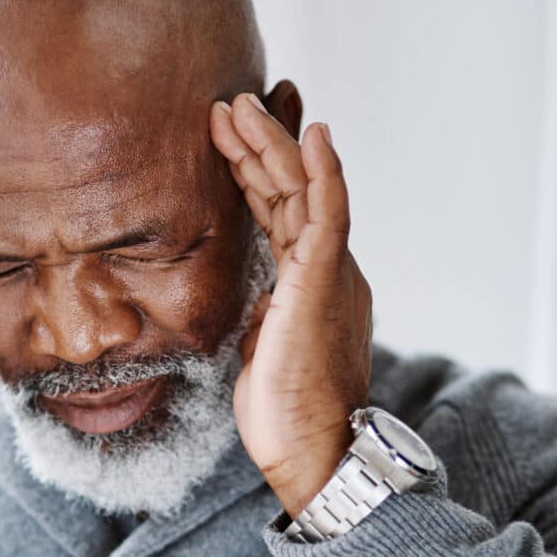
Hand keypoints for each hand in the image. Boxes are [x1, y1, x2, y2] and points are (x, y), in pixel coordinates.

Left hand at [209, 94, 372, 517]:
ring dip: (272, 144)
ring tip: (240, 105)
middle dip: (258, 146)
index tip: (226, 138)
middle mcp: (326, 269)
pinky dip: (322, 171)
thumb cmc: (286, 415)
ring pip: (304, 190)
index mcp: (309, 284)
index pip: (279, 214)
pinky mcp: (326, 282)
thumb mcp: (261, 350)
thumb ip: (262, 316)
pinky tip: (311, 133)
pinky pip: (328, 213)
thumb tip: (253, 304)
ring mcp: (330, 272)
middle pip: (290, 191)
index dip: (254, 175)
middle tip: (227, 104)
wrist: (314, 451)